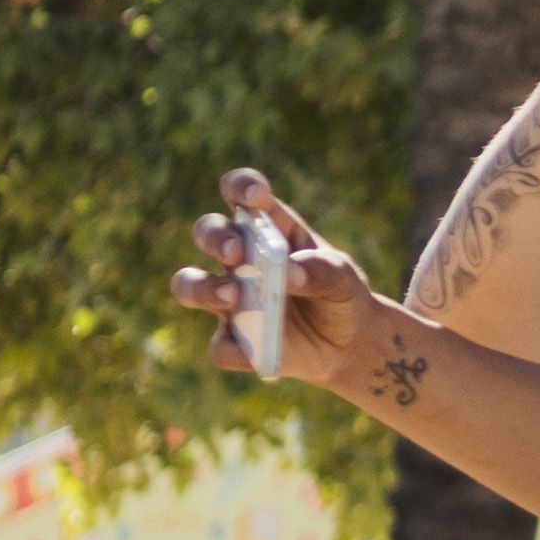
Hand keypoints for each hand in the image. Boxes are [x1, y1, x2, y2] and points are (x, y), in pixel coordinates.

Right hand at [170, 169, 382, 390]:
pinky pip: (220, 346)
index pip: (241, 194)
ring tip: (233, 296)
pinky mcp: (234, 342)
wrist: (348, 345)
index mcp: (267, 229)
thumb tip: (289, 274)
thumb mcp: (343, 278)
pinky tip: (252, 351)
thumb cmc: (341, 295)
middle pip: (209, 234)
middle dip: (215, 238)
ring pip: (190, 285)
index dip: (242, 187)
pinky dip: (232, 348)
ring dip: (201, 287)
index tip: (256, 197)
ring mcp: (230, 301)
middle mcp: (239, 259)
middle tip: (236, 251)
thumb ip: (322, 270)